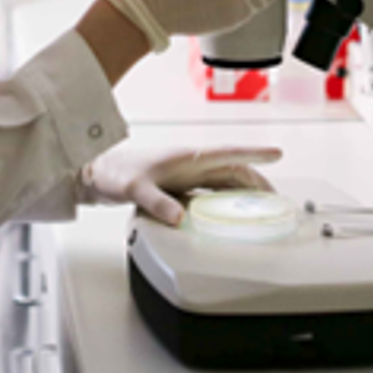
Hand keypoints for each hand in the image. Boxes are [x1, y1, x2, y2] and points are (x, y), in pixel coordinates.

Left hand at [81, 144, 283, 225]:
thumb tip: (179, 218)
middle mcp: (190, 164)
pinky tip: (228, 212)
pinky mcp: (179, 185)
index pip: (228, 154)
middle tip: (275, 197)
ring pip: (224, 180)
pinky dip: (225, 199)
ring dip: (243, 191)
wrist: (97, 174)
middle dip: (256, 180)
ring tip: (259, 205)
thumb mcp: (136, 189)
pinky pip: (210, 191)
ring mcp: (186, 174)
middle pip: (233, 169)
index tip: (275, 153)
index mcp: (187, 158)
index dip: (254, 154)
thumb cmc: (115, 174)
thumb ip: (157, 202)